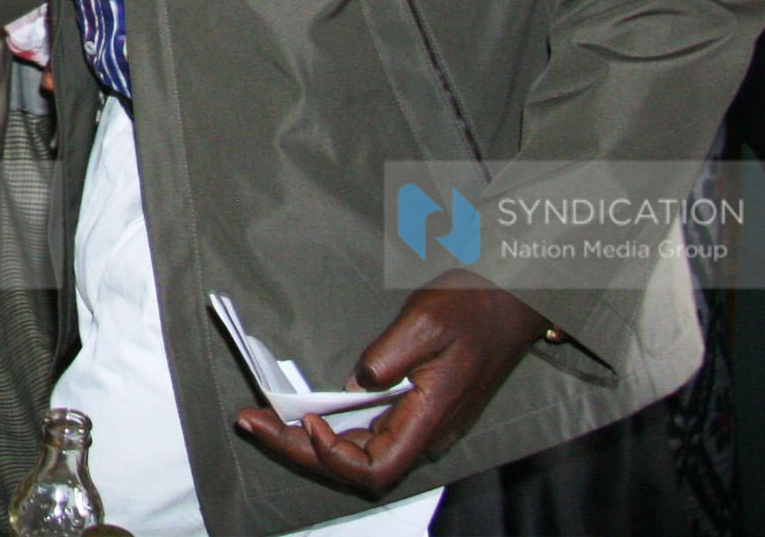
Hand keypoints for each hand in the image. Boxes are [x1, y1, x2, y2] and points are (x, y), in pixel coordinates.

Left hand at [236, 270, 547, 494]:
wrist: (513, 296)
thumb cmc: (475, 306)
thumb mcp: (427, 321)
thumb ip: (388, 356)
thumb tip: (355, 384)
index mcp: (432, 418)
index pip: (377, 468)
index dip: (334, 456)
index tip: (304, 421)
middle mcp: (424, 431)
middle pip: (357, 465)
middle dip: (299, 449)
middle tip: (250, 421)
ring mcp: (419, 421)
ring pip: (358, 451)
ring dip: (308, 441)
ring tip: (262, 419)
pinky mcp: (413, 407)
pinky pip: (366, 430)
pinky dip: (329, 426)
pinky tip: (299, 410)